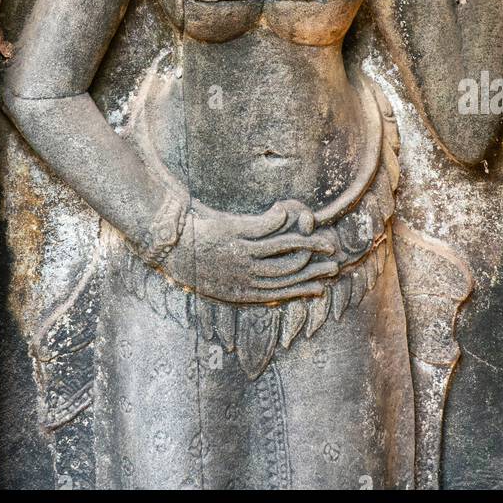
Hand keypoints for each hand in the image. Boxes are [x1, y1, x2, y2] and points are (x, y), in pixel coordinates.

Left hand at [163, 198, 343, 303]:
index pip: (280, 292)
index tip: (322, 286)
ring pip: (280, 250)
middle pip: (287, 272)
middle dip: (313, 268)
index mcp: (241, 292)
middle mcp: (243, 275)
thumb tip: (264, 285)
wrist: (168, 246)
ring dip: (305, 243)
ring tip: (323, 239)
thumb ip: (242, 284)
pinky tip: (287, 210)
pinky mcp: (231, 233)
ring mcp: (239, 253)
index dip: (303, 289)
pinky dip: (278, 219)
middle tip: (334, 262)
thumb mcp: (218, 283)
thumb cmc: (192, 263)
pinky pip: (262, 227)